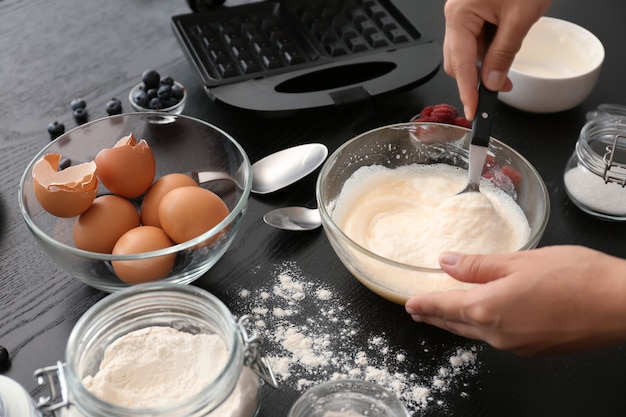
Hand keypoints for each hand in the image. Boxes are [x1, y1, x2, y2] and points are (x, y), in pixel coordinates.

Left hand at [405, 246, 625, 355]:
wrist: (621, 305)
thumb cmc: (575, 277)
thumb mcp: (518, 261)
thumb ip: (478, 265)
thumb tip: (446, 262)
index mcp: (488, 308)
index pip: (444, 308)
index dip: (424, 306)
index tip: (409, 305)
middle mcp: (498, 333)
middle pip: (457, 325)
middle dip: (436, 318)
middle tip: (419, 313)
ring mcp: (517, 346)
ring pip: (477, 334)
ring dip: (458, 324)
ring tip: (446, 316)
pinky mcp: (535, 350)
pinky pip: (499, 339)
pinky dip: (484, 328)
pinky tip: (488, 319)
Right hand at [443, 0, 550, 118]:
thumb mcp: (520, 18)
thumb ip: (503, 53)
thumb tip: (492, 80)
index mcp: (460, 14)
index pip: (460, 64)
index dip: (467, 91)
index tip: (472, 111)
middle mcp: (456, 14)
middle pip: (456, 61)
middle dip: (474, 80)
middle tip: (496, 93)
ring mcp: (462, 12)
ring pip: (464, 52)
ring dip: (482, 66)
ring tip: (504, 73)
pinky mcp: (472, 11)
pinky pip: (473, 40)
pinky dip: (486, 52)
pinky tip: (500, 55)